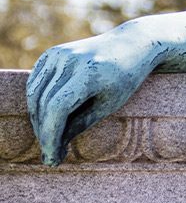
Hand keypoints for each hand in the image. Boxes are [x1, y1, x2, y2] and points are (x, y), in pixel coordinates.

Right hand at [26, 26, 162, 165]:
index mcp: (90, 73)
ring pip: (35, 94)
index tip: (52, 158)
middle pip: (44, 103)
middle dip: (44, 132)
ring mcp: (59, 54)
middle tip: (51, 155)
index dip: (51, 136)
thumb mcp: (110, 104)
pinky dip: (37, 102)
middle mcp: (71, 60)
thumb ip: (81, 123)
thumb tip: (55, 146)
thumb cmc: (126, 78)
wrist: (132, 45)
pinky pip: (35, 82)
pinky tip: (45, 120)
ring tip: (50, 140)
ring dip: (38, 120)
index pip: (58, 108)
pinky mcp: (52, 53)